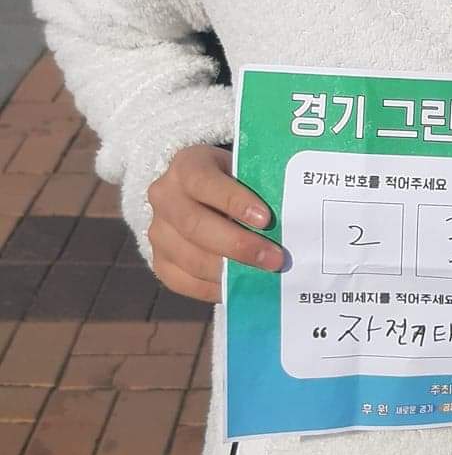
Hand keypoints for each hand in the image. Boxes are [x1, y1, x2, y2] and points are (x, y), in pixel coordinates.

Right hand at [147, 145, 282, 303]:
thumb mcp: (243, 171)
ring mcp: (158, 231)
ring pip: (190, 257)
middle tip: (275, 258)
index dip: (233, 200)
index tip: (265, 219)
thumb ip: (259, 187)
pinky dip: (212, 288)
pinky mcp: (159, 259)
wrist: (201, 194)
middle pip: (195, 225)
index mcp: (186, 166)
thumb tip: (291, 217)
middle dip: (238, 245)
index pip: (204, 182)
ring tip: (263, 275)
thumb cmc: (234, 181)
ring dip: (229, 271)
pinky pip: (182, 281)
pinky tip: (239, 287)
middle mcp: (164, 197)